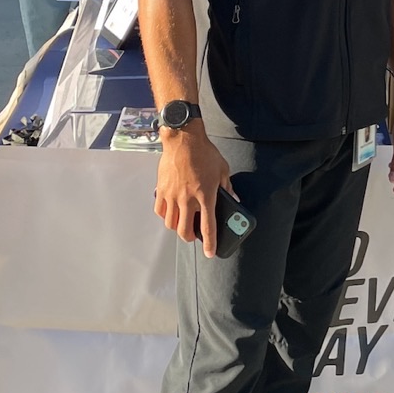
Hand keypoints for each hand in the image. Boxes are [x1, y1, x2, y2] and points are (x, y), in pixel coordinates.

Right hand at [154, 125, 233, 256]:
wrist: (183, 139)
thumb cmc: (204, 153)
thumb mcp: (223, 169)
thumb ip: (227, 187)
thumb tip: (233, 198)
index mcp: (205, 195)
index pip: (208, 227)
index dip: (210, 243)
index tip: (210, 253)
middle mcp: (187, 199)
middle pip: (184, 231)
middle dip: (190, 238)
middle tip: (194, 235)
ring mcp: (172, 195)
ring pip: (171, 224)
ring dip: (177, 228)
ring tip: (183, 223)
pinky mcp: (161, 190)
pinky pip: (160, 211)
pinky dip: (165, 216)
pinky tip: (171, 212)